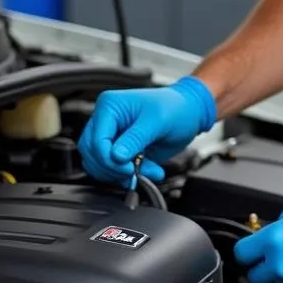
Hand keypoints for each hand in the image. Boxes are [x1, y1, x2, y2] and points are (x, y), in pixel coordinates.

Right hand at [77, 76, 215, 185]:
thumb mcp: (157, 121)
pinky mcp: (120, 150)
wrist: (189, 113)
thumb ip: (135, 139)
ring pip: (100, 165)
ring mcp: (112, 136)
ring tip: (146, 171)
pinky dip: (127, 176)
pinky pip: (113, 169)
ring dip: (121, 175)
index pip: (96, 140)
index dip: (109, 159)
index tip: (128, 168)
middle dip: (114, 168)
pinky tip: (146, 171)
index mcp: (110, 106)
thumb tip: (116, 156)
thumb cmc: (176, 108)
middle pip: (93, 154)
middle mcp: (106, 121)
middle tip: (135, 172)